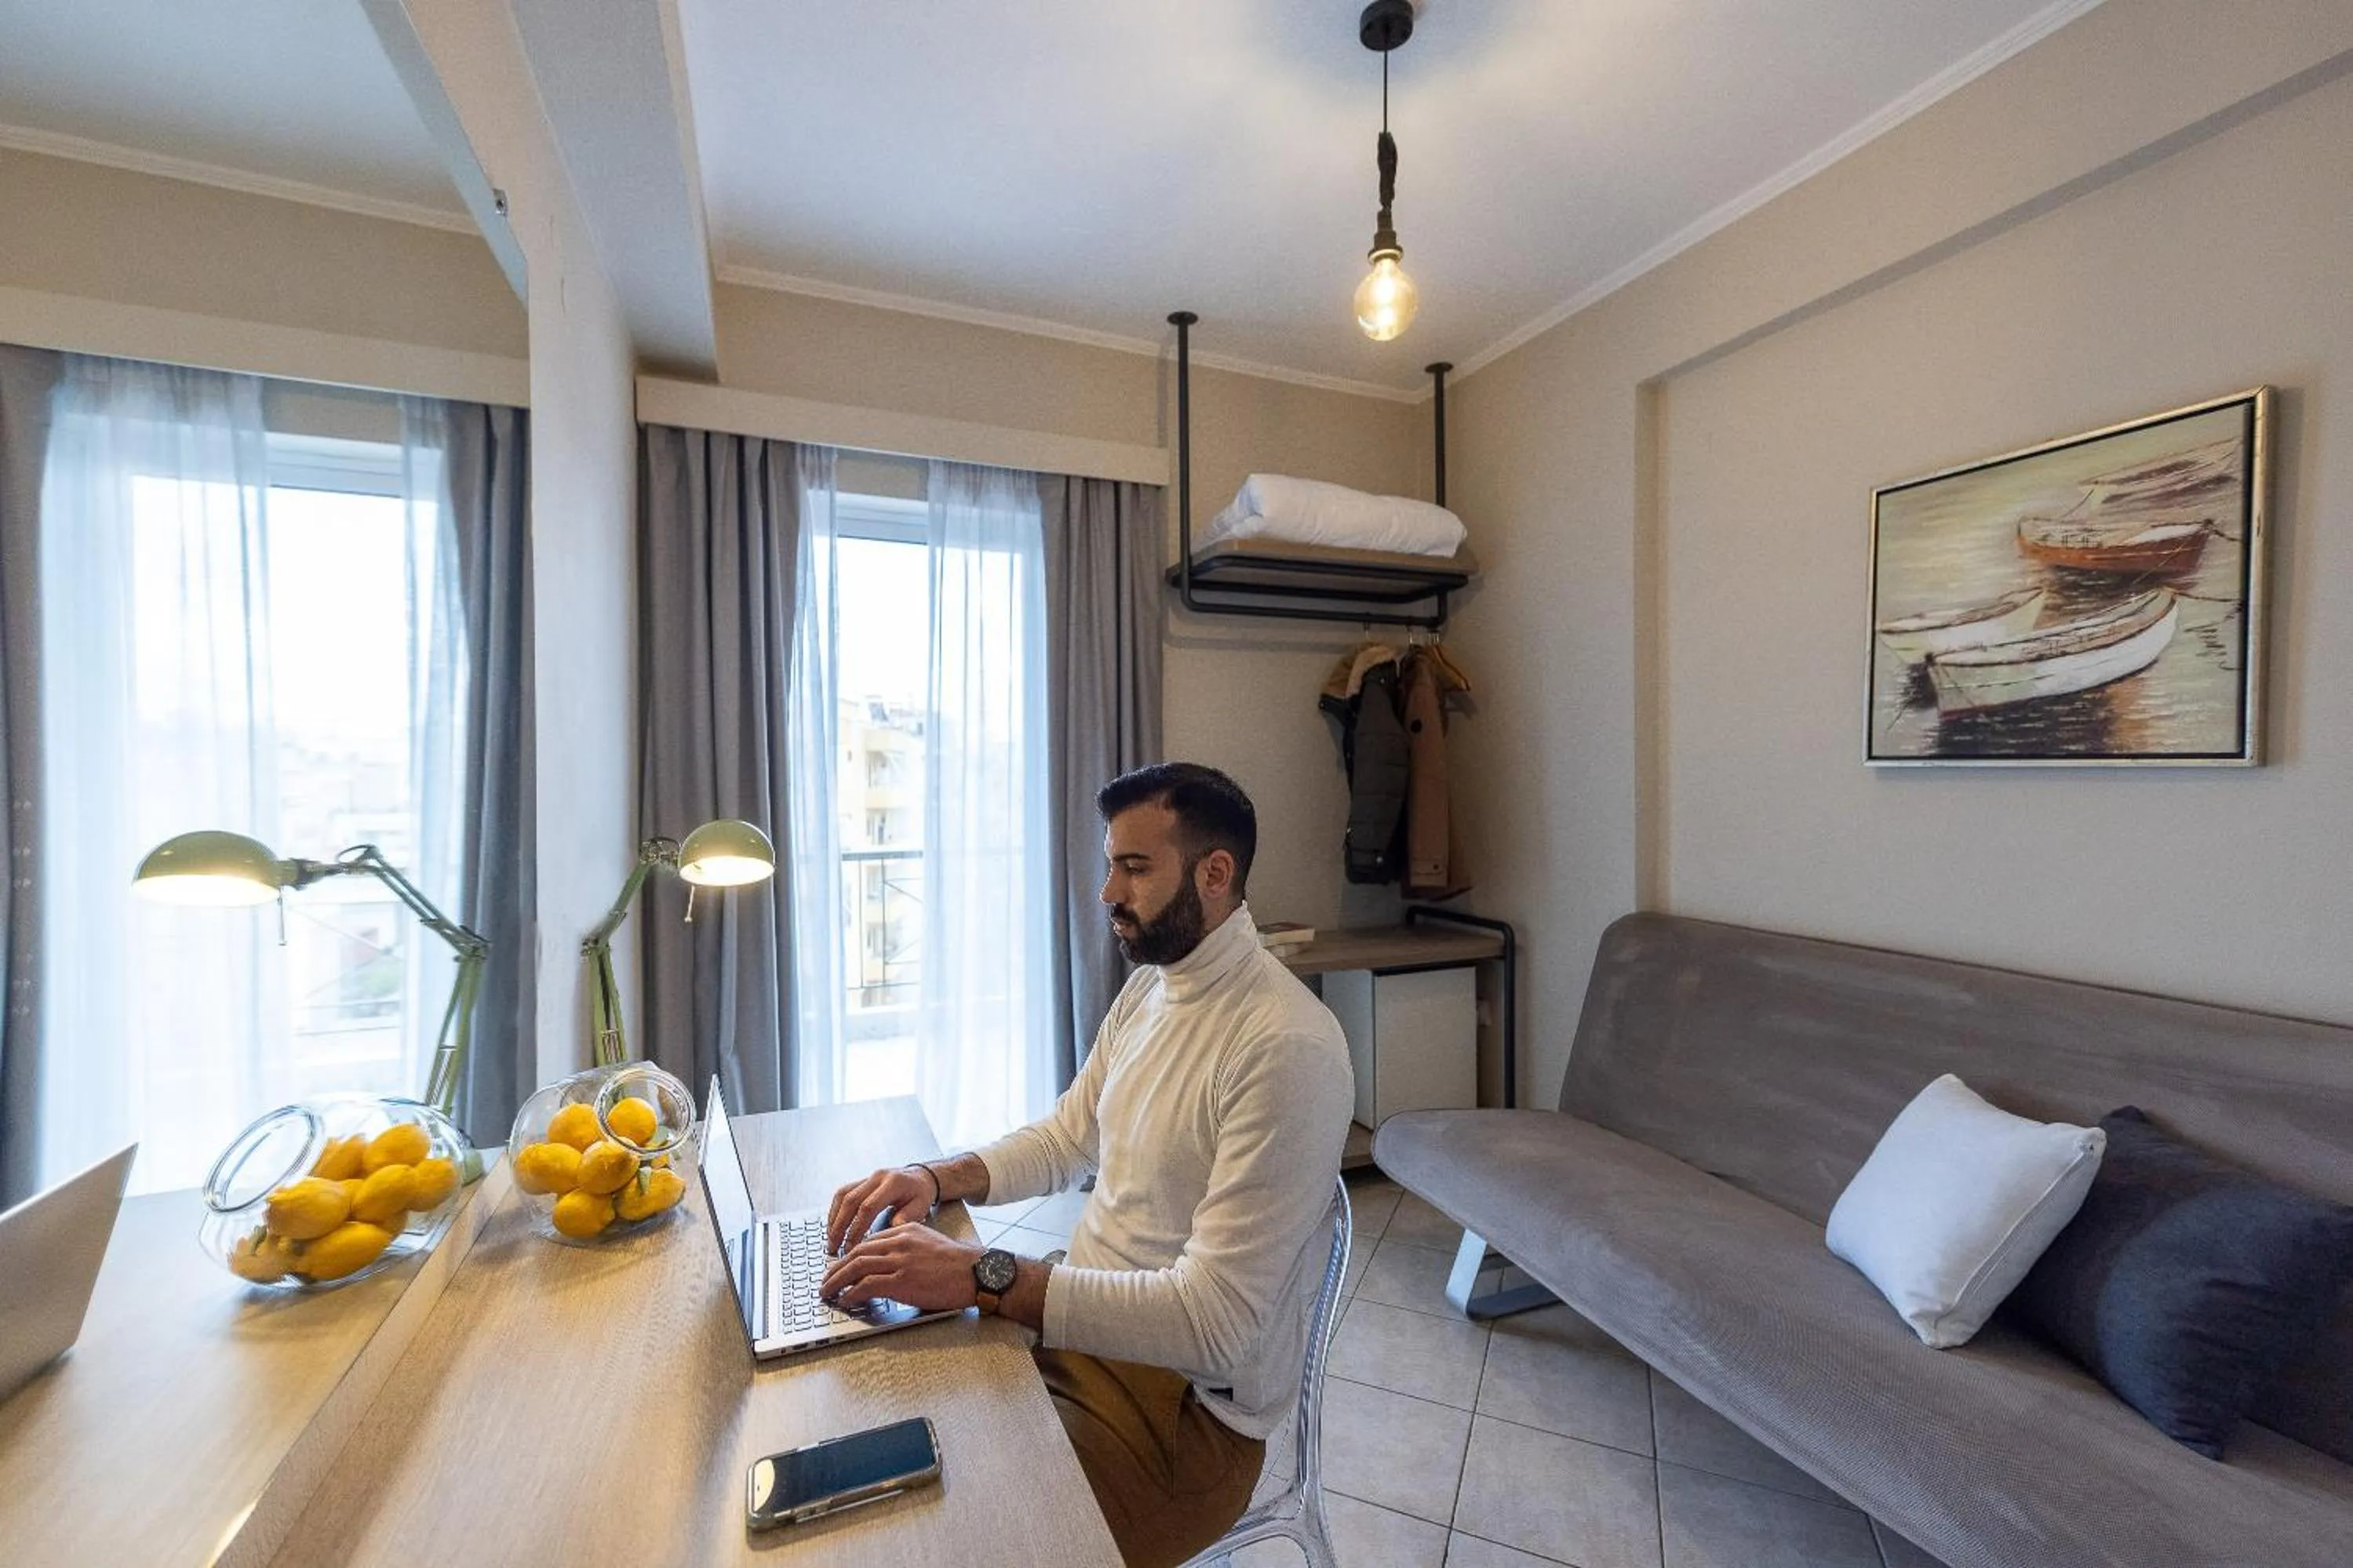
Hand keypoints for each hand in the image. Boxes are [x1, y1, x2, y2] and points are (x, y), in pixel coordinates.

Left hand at [820, 1224, 981, 1313]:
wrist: (977, 1272)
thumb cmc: (958, 1264)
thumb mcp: (929, 1243)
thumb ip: (907, 1247)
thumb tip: (887, 1264)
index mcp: (905, 1230)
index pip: (868, 1241)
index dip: (849, 1256)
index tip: (840, 1267)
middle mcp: (900, 1242)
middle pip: (857, 1252)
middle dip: (836, 1268)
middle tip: (826, 1281)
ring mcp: (900, 1261)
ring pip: (857, 1266)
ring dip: (837, 1281)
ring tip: (828, 1292)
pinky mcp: (902, 1281)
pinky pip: (867, 1285)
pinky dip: (852, 1293)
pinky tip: (846, 1300)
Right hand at [824, 1165, 936, 1255]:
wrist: (921, 1176)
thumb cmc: (921, 1193)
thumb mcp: (920, 1207)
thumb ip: (904, 1219)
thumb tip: (884, 1236)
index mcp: (893, 1183)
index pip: (868, 1207)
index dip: (857, 1229)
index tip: (851, 1248)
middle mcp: (877, 1177)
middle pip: (850, 1201)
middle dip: (839, 1227)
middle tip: (833, 1248)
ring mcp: (868, 1177)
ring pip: (842, 1196)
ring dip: (834, 1219)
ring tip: (831, 1240)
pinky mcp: (861, 1181)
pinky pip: (842, 1194)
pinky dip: (835, 1211)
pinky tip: (833, 1226)